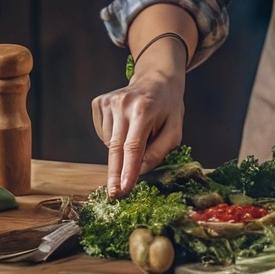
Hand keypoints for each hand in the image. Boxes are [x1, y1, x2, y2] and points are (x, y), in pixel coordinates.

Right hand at [91, 67, 184, 196]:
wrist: (156, 78)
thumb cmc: (168, 107)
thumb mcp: (174, 130)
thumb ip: (158, 152)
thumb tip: (138, 172)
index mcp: (144, 109)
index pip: (133, 146)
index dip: (127, 170)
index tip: (123, 189)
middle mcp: (123, 103)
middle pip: (115, 147)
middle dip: (115, 174)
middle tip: (115, 195)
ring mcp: (108, 101)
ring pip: (109, 143)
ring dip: (121, 150)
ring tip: (137, 134)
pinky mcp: (99, 102)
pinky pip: (102, 134)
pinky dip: (113, 139)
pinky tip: (125, 127)